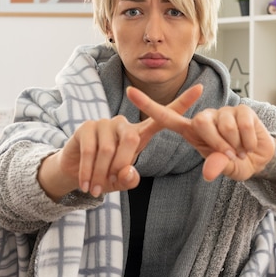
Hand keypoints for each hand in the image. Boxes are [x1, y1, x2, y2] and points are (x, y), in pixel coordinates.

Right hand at [39, 85, 202, 198]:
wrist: (74, 172)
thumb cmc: (104, 175)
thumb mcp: (120, 181)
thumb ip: (128, 179)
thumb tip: (127, 173)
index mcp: (138, 134)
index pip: (162, 117)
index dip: (181, 103)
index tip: (201, 88)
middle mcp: (123, 124)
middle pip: (131, 140)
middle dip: (121, 165)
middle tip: (111, 184)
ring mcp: (104, 123)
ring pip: (109, 148)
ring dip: (102, 173)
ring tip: (96, 188)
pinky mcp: (86, 127)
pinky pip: (90, 151)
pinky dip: (88, 171)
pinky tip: (86, 183)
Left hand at [127, 85, 275, 181]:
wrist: (260, 158)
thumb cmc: (235, 163)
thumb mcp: (224, 169)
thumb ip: (216, 167)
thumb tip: (209, 172)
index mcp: (192, 131)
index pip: (166, 116)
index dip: (148, 105)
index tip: (129, 91)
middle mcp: (205, 118)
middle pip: (201, 122)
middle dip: (218, 143)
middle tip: (230, 155)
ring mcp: (223, 112)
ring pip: (224, 125)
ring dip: (235, 143)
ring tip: (240, 149)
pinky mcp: (241, 109)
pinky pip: (242, 124)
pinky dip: (247, 140)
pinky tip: (249, 143)